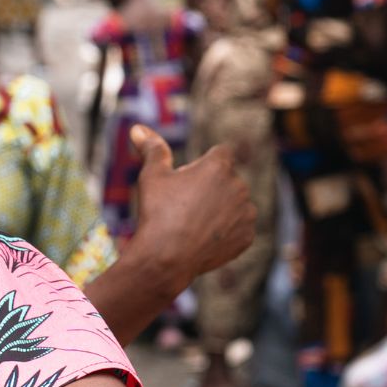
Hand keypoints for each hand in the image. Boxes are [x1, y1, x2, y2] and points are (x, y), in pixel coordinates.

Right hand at [129, 126, 257, 286]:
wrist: (166, 258)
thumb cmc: (157, 212)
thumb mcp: (152, 176)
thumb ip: (152, 149)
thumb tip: (138, 128)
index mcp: (219, 166)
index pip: (221, 152)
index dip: (203, 164)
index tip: (190, 177)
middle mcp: (239, 186)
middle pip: (227, 179)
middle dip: (210, 187)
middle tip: (184, 205)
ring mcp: (246, 213)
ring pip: (234, 203)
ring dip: (221, 208)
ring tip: (194, 222)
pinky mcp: (247, 236)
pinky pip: (238, 228)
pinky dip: (226, 231)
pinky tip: (204, 237)